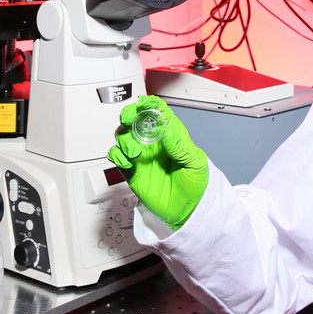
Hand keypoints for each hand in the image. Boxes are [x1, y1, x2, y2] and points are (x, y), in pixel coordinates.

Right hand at [107, 95, 208, 228]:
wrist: (186, 209)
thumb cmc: (195, 184)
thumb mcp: (195, 163)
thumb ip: (180, 147)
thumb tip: (167, 131)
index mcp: (171, 135)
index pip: (158, 112)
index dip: (150, 104)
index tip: (144, 104)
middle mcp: (153, 142)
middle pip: (135, 119)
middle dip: (128, 114)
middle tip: (128, 118)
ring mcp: (141, 156)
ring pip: (123, 136)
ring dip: (124, 139)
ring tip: (135, 152)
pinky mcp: (131, 170)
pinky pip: (117, 156)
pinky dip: (117, 155)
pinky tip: (127, 161)